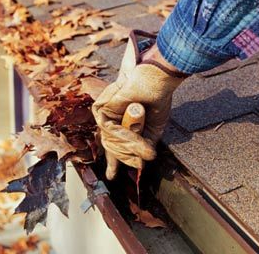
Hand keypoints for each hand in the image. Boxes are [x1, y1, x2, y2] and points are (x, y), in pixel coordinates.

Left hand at [92, 30, 186, 179]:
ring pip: (111, 141)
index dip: (114, 161)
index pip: (116, 144)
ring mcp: (108, 115)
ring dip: (131, 145)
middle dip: (118, 160)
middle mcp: (115, 121)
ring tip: (147, 147)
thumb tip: (141, 164)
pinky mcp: (102, 109)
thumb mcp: (154, 129)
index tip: (111, 176)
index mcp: (126, 125)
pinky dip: (125, 133)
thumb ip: (144, 145)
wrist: (154, 81)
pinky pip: (109, 130)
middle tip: (118, 172)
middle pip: (110, 147)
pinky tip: (135, 128)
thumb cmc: (156, 100)